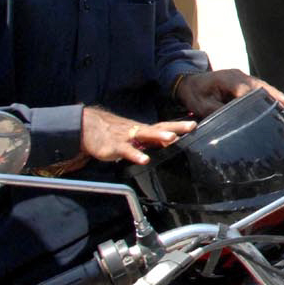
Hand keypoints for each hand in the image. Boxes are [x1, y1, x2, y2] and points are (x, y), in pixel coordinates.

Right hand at [79, 107, 195, 165]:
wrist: (87, 126)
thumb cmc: (113, 133)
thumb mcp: (133, 136)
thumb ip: (150, 141)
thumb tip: (170, 145)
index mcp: (143, 130)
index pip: (164, 126)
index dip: (179, 126)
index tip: (195, 124)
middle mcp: (138, 131)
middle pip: (160, 127)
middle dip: (176, 127)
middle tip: (191, 126)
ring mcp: (127, 137)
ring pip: (145, 134)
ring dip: (159, 136)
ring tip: (172, 138)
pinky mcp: (115, 146)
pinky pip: (127, 150)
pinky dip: (136, 154)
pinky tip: (144, 159)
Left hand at [175, 70, 283, 118]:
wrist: (187, 81)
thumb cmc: (194, 93)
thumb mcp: (201, 105)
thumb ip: (218, 112)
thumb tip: (231, 122)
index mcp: (228, 79)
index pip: (246, 90)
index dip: (257, 99)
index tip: (266, 110)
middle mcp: (238, 76)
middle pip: (259, 85)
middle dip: (272, 94)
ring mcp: (242, 78)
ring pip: (261, 86)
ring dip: (273, 94)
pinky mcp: (243, 82)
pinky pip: (257, 88)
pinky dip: (267, 94)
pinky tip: (277, 103)